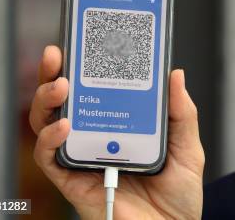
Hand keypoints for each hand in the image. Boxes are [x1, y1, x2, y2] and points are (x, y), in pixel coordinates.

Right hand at [29, 45, 203, 219]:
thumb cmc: (178, 194)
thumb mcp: (187, 146)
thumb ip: (181, 113)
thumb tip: (174, 73)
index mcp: (121, 124)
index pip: (95, 90)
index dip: (84, 65)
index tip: (82, 40)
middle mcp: (97, 138)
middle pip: (64, 102)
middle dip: (54, 74)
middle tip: (57, 55)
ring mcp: (83, 158)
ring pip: (47, 124)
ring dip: (47, 101)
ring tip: (63, 86)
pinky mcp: (73, 182)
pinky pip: (50, 159)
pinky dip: (51, 140)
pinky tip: (65, 126)